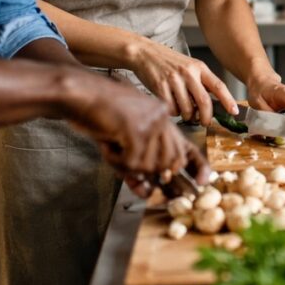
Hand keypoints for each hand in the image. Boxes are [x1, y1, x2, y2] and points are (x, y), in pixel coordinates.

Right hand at [62, 71, 208, 184]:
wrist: (80, 93)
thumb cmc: (99, 115)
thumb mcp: (124, 139)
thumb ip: (138, 164)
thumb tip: (150, 192)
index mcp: (163, 119)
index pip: (187, 147)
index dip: (198, 166)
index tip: (203, 182)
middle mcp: (162, 119)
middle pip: (171, 163)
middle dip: (151, 173)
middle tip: (128, 166)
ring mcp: (151, 123)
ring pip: (151, 165)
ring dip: (128, 166)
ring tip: (113, 148)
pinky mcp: (136, 129)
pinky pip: (132, 162)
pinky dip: (117, 161)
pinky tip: (109, 145)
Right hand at [126, 38, 238, 124]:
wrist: (145, 53)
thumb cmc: (169, 62)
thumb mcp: (190, 66)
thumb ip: (201, 82)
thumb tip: (211, 105)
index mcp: (199, 67)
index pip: (218, 86)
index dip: (228, 100)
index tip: (234, 112)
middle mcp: (189, 73)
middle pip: (204, 101)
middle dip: (206, 117)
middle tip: (204, 123)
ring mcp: (174, 79)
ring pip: (187, 108)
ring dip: (187, 116)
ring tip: (183, 111)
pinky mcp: (160, 86)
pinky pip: (172, 108)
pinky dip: (174, 113)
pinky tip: (171, 106)